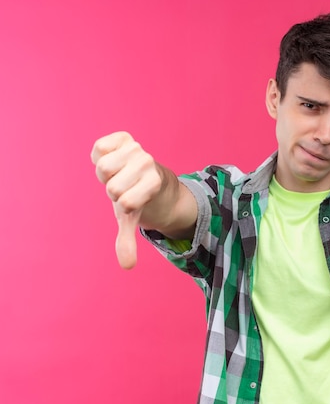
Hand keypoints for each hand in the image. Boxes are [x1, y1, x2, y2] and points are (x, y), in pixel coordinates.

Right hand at [91, 132, 161, 268]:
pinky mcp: (125, 137)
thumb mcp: (130, 219)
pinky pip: (100, 145)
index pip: (126, 202)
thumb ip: (127, 240)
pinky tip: (113, 158)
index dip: (124, 203)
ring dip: (107, 173)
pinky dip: (101, 153)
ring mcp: (138, 149)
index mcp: (154, 184)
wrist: (143, 174)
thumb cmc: (135, 198)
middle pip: (111, 185)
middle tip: (123, 186)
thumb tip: (127, 266)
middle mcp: (148, 164)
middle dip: (113, 188)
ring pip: (105, 166)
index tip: (132, 200)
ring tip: (118, 173)